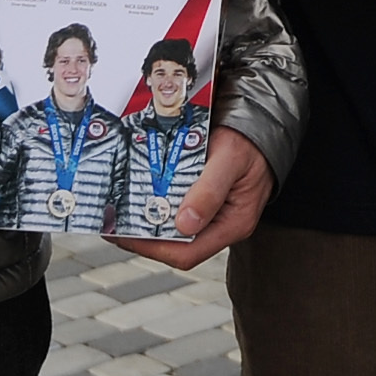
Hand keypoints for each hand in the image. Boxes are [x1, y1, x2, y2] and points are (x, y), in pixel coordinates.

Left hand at [108, 126, 270, 270]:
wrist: (263, 123)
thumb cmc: (251, 141)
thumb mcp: (230, 160)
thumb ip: (209, 191)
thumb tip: (184, 223)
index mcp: (233, 223)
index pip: (187, 252)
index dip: (152, 248)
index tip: (124, 234)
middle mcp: (220, 223)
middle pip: (175, 244)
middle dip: (142, 235)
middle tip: (112, 221)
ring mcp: (212, 212)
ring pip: (173, 227)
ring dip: (146, 220)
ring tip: (118, 209)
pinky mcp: (203, 198)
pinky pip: (176, 208)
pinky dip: (156, 203)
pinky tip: (139, 194)